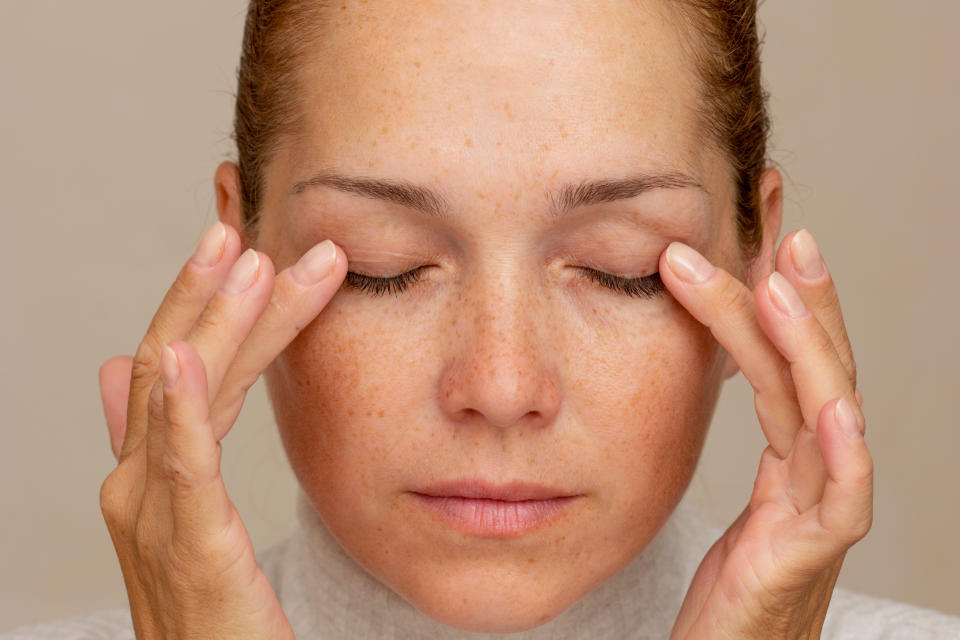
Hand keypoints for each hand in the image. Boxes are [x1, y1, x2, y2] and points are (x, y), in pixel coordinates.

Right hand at [97, 221, 346, 638]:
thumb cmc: (214, 613)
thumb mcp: (192, 516)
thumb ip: (167, 443)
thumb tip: (123, 373)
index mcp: (154, 471)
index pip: (189, 369)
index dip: (218, 308)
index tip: (259, 252)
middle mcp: (142, 483)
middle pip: (178, 365)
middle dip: (214, 295)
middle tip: (249, 229)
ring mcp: (155, 514)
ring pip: (180, 396)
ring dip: (209, 322)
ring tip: (243, 260)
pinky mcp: (187, 547)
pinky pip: (180, 467)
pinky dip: (178, 408)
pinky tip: (181, 356)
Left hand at [660, 230, 871, 638]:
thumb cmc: (730, 590)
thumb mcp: (731, 498)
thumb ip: (732, 439)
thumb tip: (706, 364)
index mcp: (794, 458)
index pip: (789, 364)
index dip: (781, 304)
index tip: (761, 242)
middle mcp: (816, 473)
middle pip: (815, 371)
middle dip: (800, 300)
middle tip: (780, 231)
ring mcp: (819, 512)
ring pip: (828, 412)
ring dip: (809, 345)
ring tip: (781, 280)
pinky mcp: (808, 555)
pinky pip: (842, 497)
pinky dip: (842, 447)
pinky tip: (832, 402)